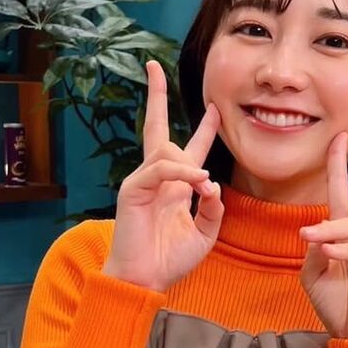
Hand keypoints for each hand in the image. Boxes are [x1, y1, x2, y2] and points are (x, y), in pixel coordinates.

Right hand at [103, 61, 222, 292]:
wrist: (145, 280)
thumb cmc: (170, 259)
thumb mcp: (205, 232)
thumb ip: (213, 207)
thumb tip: (212, 182)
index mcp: (176, 186)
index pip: (189, 148)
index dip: (204, 128)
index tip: (214, 107)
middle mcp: (158, 178)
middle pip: (156, 127)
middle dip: (156, 97)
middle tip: (153, 68)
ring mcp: (142, 181)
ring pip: (166, 151)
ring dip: (191, 165)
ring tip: (204, 186)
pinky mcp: (132, 189)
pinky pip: (160, 170)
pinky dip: (181, 174)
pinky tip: (197, 184)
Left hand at [298, 119, 347, 338]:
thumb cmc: (336, 304)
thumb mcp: (313, 271)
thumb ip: (315, 246)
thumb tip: (318, 229)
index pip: (344, 189)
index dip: (339, 162)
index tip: (338, 135)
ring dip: (330, 232)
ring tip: (313, 241)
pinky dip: (344, 250)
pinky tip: (331, 255)